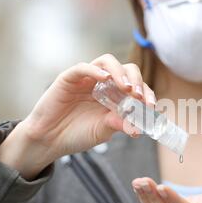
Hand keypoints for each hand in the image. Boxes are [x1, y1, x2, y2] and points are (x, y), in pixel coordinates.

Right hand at [0, 54, 155, 179]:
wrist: (50, 140)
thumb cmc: (77, 134)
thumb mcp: (104, 131)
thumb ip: (120, 125)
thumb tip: (140, 128)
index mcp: (115, 95)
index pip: (136, 86)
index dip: (146, 93)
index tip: (151, 106)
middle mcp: (103, 83)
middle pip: (126, 69)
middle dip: (137, 80)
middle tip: (138, 95)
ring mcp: (87, 79)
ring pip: (108, 62)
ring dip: (120, 73)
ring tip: (126, 88)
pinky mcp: (70, 78)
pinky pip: (84, 68)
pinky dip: (96, 71)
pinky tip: (105, 79)